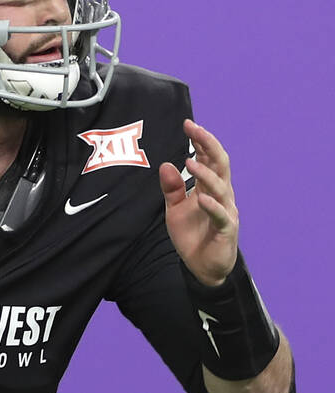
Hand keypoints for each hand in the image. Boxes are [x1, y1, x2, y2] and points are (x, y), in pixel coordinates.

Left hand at [159, 119, 238, 286]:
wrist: (202, 268)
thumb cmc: (192, 236)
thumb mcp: (174, 210)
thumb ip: (172, 189)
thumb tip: (165, 165)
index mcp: (210, 188)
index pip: (209, 158)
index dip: (201, 141)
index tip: (188, 124)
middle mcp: (222, 195)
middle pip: (220, 164)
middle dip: (208, 144)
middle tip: (194, 129)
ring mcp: (226, 211)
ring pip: (221, 186)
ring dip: (206, 173)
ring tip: (190, 161)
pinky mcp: (226, 230)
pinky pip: (221, 215)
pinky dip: (212, 205)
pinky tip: (202, 198)